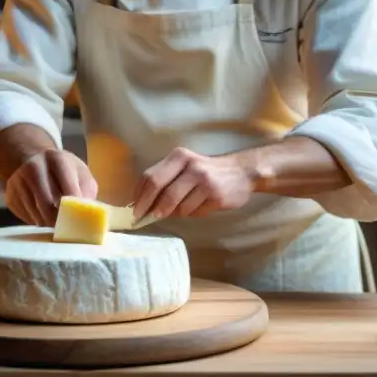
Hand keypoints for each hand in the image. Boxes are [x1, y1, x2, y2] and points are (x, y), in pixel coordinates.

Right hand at [4, 149, 97, 226]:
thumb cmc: (63, 170)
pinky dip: (37, 222)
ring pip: (36, 215)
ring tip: (57, 221)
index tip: (80, 221)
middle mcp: (34, 168)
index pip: (69, 191)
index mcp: (57, 160)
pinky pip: (26, 218)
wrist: (32, 159)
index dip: (76, 210)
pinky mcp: (10, 197)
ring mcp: (18, 183)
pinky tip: (43, 215)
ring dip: (49, 224)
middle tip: (69, 229)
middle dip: (61, 221)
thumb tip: (88, 216)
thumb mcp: (80, 172)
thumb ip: (87, 191)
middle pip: (49, 205)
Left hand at [132, 147, 254, 221]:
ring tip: (186, 206)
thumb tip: (142, 206)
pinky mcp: (215, 195)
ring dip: (176, 213)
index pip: (150, 177)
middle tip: (146, 219)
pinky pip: (194, 213)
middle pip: (160, 190)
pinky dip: (192, 214)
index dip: (139, 196)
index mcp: (178, 157)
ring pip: (177, 207)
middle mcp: (190, 166)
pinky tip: (201, 205)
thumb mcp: (184, 168)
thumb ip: (165, 181)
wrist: (241, 172)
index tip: (134, 211)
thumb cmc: (206, 172)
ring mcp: (204, 180)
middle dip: (150, 208)